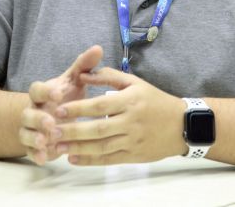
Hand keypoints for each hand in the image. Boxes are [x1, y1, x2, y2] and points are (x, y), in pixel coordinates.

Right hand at [19, 45, 102, 164]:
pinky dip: (36, 154)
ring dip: (34, 138)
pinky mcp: (33, 146)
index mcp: (41, 93)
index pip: (36, 89)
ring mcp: (30, 129)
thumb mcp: (74, 81)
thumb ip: (83, 66)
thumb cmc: (65, 96)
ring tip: (46, 141)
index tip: (58, 93)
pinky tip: (44, 158)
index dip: (45, 91)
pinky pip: (29, 152)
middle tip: (52, 123)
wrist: (51, 115)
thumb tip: (98, 48)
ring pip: (25, 134)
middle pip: (28, 114)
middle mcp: (32, 111)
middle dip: (38, 119)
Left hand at [52, 67, 187, 164]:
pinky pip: (109, 160)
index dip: (78, 108)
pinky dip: (91, 161)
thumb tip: (83, 74)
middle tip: (52, 130)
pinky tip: (74, 159)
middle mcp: (131, 121)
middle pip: (98, 128)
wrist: (182, 125)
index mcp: (131, 100)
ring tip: (57, 147)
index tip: (58, 108)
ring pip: (101, 147)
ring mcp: (133, 140)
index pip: (100, 105)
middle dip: (73, 130)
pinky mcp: (134, 156)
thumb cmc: (155, 100)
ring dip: (78, 148)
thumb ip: (109, 77)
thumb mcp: (135, 82)